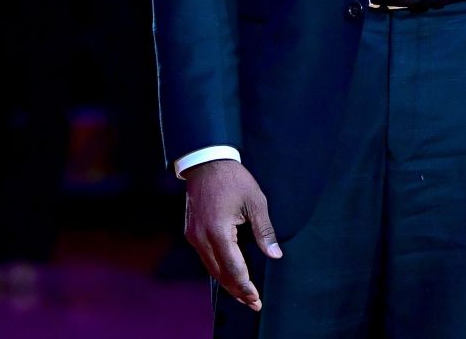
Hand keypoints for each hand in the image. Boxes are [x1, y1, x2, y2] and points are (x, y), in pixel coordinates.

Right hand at [184, 158, 281, 311]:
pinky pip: (205, 258)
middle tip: (252, 302)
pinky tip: (229, 273)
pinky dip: (218, 269)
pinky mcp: (191, 232)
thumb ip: (264, 231)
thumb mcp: (255, 202)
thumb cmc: (233, 179)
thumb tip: (275, 255)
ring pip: (210, 268)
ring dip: (227, 282)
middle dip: (237, 290)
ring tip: (243, 293)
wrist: (206, 162)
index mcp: (218, 231)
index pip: (233, 268)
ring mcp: (193, 236)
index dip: (245, 286)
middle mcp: (201, 238)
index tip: (256, 298)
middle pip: (220, 274)